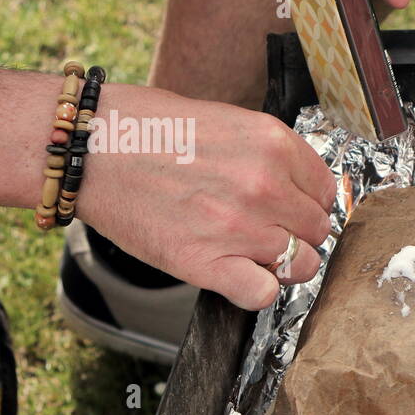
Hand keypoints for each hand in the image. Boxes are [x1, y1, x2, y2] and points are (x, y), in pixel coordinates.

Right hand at [78, 84, 336, 309]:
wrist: (88, 147)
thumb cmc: (147, 129)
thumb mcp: (227, 120)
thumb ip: (270, 155)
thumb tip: (300, 188)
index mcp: (273, 144)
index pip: (326, 190)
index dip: (309, 203)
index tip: (292, 209)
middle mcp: (264, 185)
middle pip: (317, 229)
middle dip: (297, 233)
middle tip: (266, 231)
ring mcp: (238, 226)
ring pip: (299, 265)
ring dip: (282, 265)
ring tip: (252, 253)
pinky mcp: (205, 262)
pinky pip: (262, 294)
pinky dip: (257, 291)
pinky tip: (238, 274)